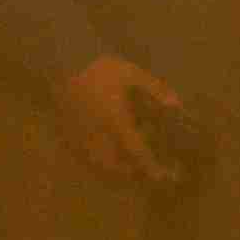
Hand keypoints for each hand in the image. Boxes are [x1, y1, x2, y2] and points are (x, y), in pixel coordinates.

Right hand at [43, 57, 174, 189]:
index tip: (163, 176)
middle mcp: (99, 137)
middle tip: (143, 172)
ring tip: (124, 168)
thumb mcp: (131, 73)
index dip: (151, 167)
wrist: (63, 64)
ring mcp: (81, 139)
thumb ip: (155, 89)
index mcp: (116, 123)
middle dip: (131, 174)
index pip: (137, 152)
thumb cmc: (98, 69)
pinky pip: (84, 159)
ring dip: (113, 172)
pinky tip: (102, 157)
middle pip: (116, 168)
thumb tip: (176, 105)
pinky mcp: (68, 137)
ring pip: (99, 166)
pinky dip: (97, 164)